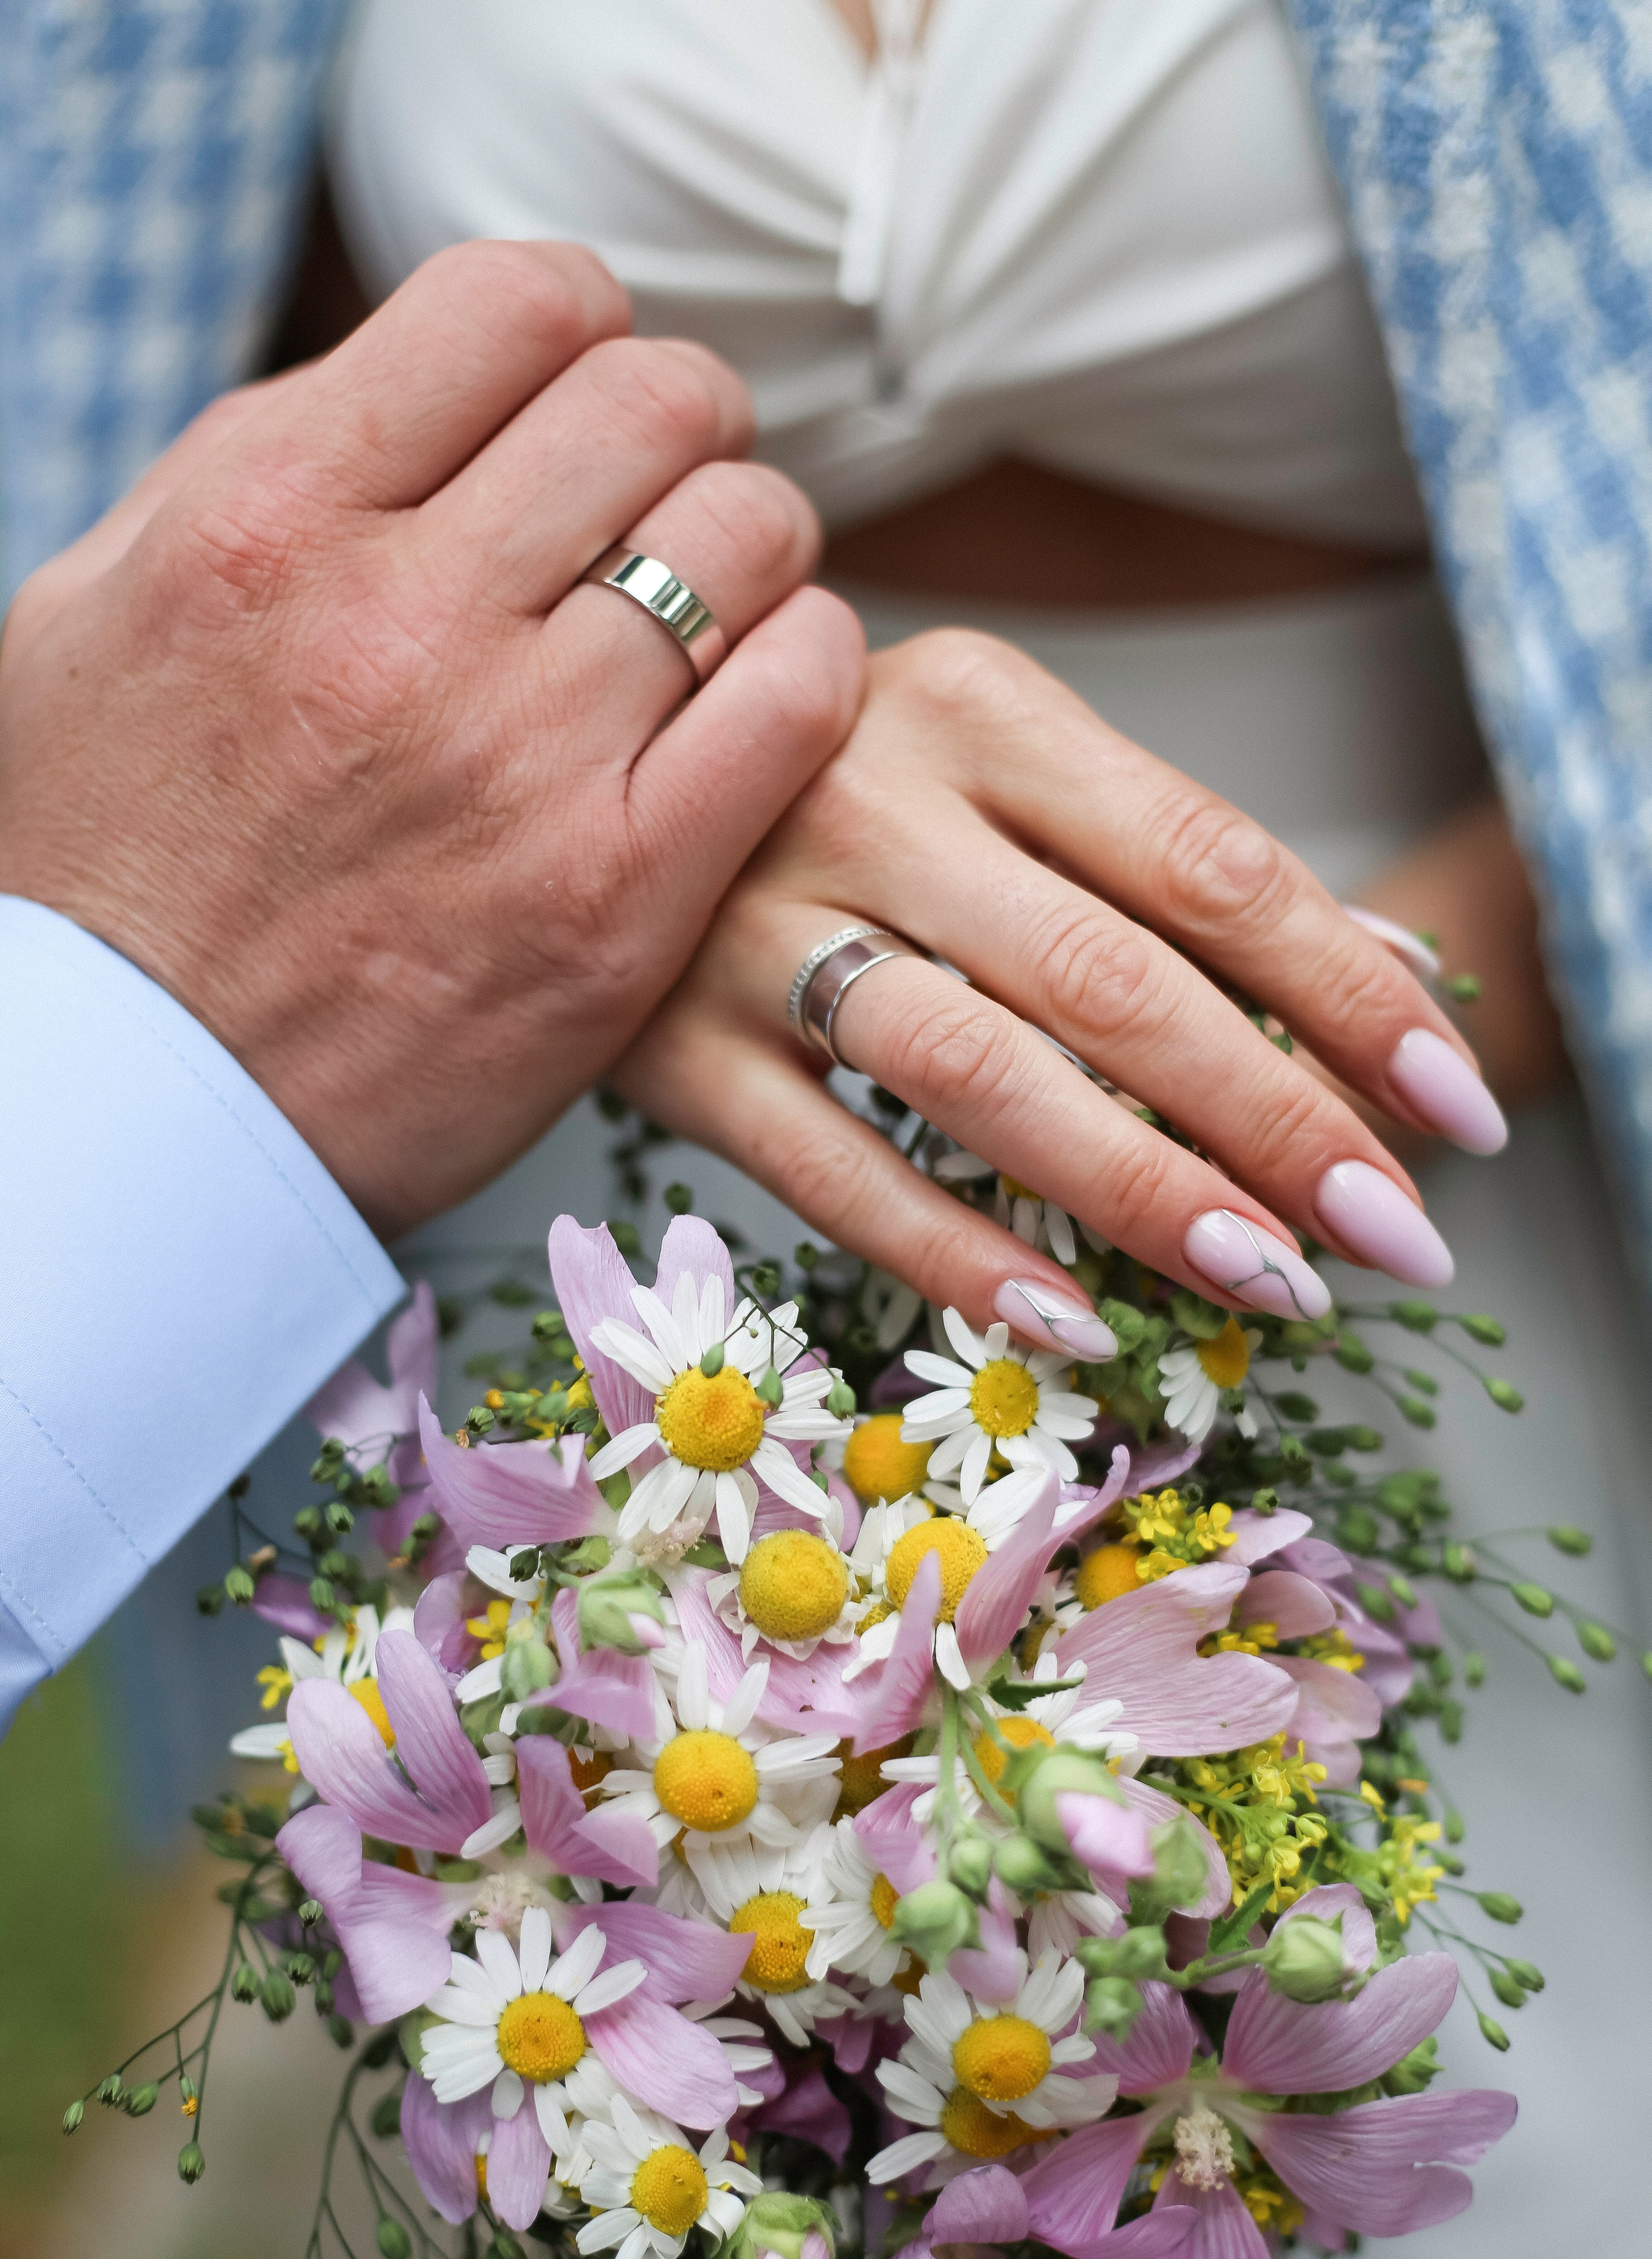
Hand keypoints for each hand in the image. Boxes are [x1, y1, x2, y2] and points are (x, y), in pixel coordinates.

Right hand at [0, 242, 861, 1235]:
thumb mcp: (104, 612)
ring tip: (719, 604)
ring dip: (757, 547)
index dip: (580, 322)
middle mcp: (403, 615)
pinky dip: (811, 663)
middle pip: (657, 401)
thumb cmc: (114, 863)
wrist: (144, 1112)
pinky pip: (801, 696)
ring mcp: (524, 760)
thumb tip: (428, 389)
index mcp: (268, 518)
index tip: (580, 388)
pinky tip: (765, 691)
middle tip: (672, 492)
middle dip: (687, 425)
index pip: (517, 302)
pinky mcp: (621, 895)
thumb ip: (260, 474)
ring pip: (750, 535)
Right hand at [616, 631, 1503, 1345]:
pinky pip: (833, 1171)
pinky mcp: (672, 1045)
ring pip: (977, 1073)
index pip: (1209, 860)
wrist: (563, 763)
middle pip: (1111, 976)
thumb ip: (1173, 864)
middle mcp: (867, 797)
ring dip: (1138, 1191)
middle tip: (1391, 1233)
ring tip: (1265, 1281)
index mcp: (978, 707)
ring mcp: (753, 922)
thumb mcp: (1001, 769)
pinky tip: (1067, 1318)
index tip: (1454, 1104)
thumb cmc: (836, 784)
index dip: (1350, 992)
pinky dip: (957, 1253)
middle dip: (1274, 1119)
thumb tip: (1401, 971)